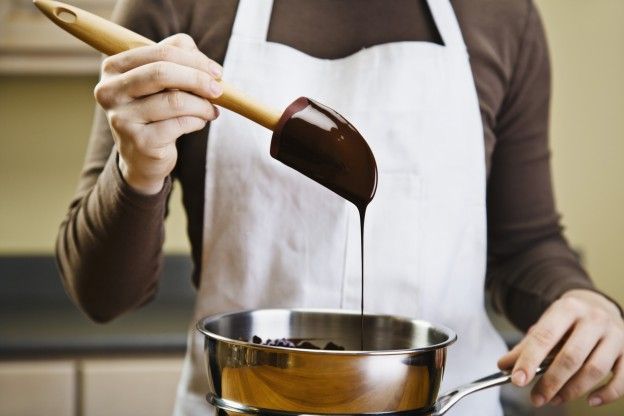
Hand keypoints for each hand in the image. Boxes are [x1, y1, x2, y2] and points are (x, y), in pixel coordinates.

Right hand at [94, 34, 222, 193]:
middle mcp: (110, 92)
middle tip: (218, 90)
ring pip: (174, 101)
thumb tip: (202, 59)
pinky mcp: (140, 142)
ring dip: (202, 105)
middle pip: (162, 73)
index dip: (194, 60)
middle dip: (198, 79)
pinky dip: (197, 121)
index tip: (216, 72)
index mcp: (114, 68)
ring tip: (211, 110)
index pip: (160, 53)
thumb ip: (178, 56)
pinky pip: (179, 124)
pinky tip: (200, 122)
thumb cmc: (154, 109)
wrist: (142, 155)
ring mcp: (122, 118)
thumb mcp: (162, 79)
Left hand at [498, 289, 623, 407]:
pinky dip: (606, 394)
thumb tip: (504, 366)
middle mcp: (594, 319)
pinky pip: (621, 380)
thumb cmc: (567, 322)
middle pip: (571, 356)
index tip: (517, 380)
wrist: (599, 307)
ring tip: (554, 399)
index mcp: (568, 308)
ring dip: (572, 390)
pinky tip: (590, 401)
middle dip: (551, 382)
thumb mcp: (546, 326)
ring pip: (595, 370)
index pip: (544, 336)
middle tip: (536, 398)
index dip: (529, 360)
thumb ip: (526, 346)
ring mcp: (615, 336)